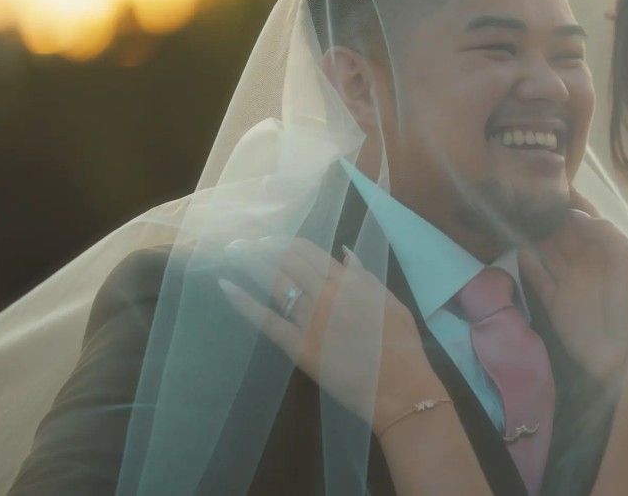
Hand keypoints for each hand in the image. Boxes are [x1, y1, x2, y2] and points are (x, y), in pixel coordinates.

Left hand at [218, 238, 446, 434]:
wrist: (398, 386)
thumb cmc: (401, 345)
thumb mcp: (391, 301)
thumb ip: (366, 276)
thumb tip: (344, 254)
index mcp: (350, 281)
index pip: (310, 252)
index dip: (287, 244)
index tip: (272, 240)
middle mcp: (326, 294)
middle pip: (287, 262)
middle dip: (263, 248)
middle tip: (243, 242)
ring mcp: (309, 319)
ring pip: (275, 283)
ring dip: (251, 263)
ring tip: (234, 251)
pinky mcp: (298, 346)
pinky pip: (266, 320)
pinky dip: (244, 301)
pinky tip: (226, 285)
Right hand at [520, 190, 627, 382]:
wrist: (626, 354)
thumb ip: (605, 232)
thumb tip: (574, 215)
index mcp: (609, 250)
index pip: (587, 220)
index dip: (572, 203)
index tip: (552, 184)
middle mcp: (587, 262)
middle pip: (563, 233)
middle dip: (548, 216)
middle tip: (526, 197)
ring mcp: (569, 282)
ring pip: (547, 251)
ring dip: (534, 235)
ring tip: (515, 215)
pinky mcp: (554, 302)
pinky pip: (537, 277)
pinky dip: (527, 263)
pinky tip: (516, 247)